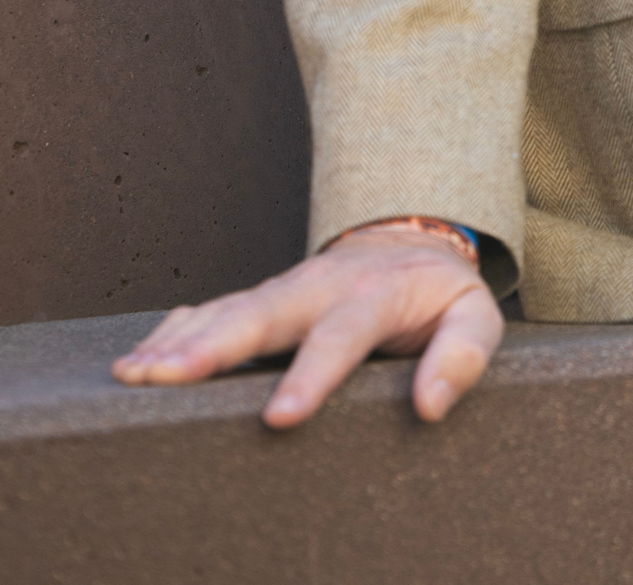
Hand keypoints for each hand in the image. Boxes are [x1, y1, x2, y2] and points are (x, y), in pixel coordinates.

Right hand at [110, 223, 504, 427]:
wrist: (412, 240)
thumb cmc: (440, 291)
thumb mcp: (473, 313)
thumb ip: (463, 354)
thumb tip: (431, 406)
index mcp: (374, 293)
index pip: (341, 335)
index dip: (311, 376)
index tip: (280, 416)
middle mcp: (320, 285)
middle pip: (263, 314)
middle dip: (214, 346)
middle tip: (167, 378)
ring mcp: (285, 288)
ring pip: (228, 311)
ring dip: (181, 341)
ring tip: (136, 373)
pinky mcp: (262, 298)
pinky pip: (212, 310)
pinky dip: (174, 330)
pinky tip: (140, 356)